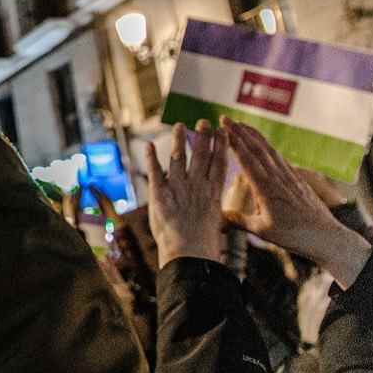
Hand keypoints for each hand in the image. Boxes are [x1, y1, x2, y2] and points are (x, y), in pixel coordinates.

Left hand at [144, 121, 228, 267]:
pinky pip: (154, 171)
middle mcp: (196, 185)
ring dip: (179, 141)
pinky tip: (148, 145)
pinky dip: (150, 157)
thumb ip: (216, 211)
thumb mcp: (216, 224)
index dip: (221, 146)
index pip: (219, 163)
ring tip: (180, 126)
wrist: (188, 251)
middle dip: (203, 137)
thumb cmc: (205, 244)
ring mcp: (177, 187)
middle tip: (204, 121)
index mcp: (213, 193)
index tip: (223, 132)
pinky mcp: (159, 193)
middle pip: (201, 156)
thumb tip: (221, 211)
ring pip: (179, 158)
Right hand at [222, 118, 370, 287]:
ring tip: (242, 125)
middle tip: (226, 118)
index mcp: (266, 189)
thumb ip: (239, 220)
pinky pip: (280, 158)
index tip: (223, 128)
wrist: (325, 236)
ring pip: (269, 150)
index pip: (247, 159)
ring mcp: (289, 176)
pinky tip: (264, 144)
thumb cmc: (293, 236)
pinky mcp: (297, 179)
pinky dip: (268, 147)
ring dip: (254, 135)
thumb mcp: (262, 230)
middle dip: (240, 131)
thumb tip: (219, 214)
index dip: (234, 141)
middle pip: (256, 148)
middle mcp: (277, 178)